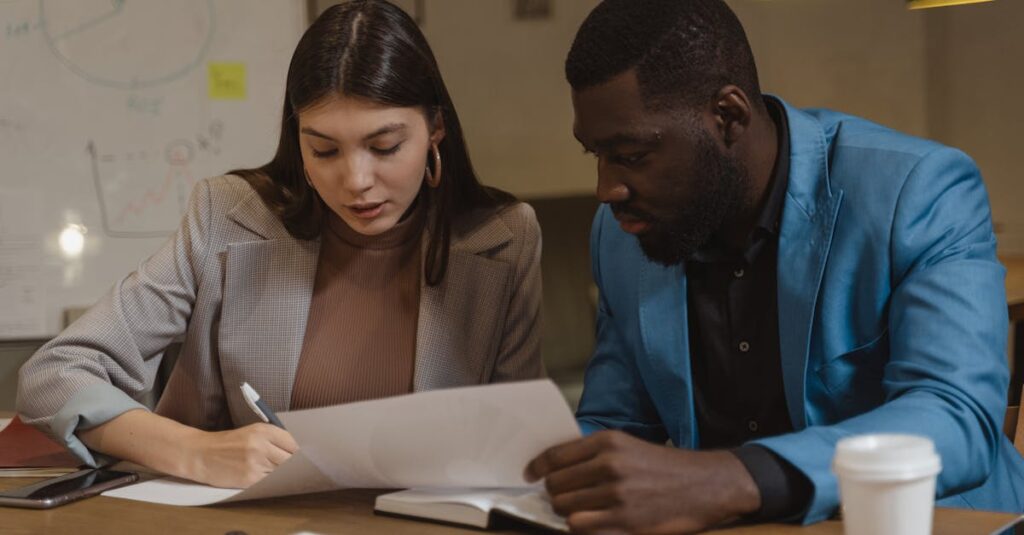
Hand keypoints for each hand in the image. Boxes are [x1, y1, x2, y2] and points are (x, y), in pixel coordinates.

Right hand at [185, 423, 298, 488]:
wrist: (200, 454)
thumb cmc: (227, 444)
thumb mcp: (252, 433)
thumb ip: (274, 440)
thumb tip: (299, 451)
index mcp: (264, 430)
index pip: (295, 442)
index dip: (303, 452)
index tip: (308, 457)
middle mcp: (261, 445)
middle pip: (292, 458)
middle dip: (297, 464)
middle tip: (300, 468)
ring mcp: (255, 462)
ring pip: (283, 472)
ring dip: (285, 474)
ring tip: (282, 473)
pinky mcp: (249, 478)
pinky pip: (270, 482)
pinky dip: (272, 482)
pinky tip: (269, 478)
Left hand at [525, 431, 760, 533]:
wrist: (706, 485)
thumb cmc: (663, 467)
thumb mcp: (629, 447)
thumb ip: (594, 454)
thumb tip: (555, 467)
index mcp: (609, 442)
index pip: (556, 456)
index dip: (537, 467)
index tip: (530, 475)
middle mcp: (610, 465)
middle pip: (556, 485)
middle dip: (554, 494)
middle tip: (561, 498)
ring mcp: (617, 495)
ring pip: (565, 508)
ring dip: (566, 513)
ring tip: (579, 511)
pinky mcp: (626, 522)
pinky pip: (582, 527)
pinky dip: (581, 527)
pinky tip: (592, 523)